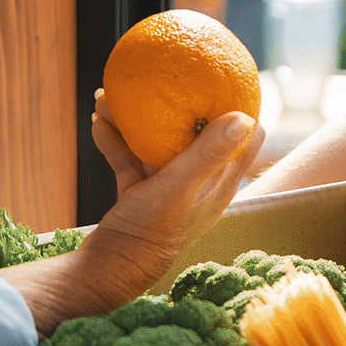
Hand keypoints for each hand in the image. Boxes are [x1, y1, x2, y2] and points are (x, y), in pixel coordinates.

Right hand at [84, 89, 263, 275]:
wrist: (109, 269)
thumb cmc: (149, 231)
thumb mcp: (179, 186)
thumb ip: (209, 153)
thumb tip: (244, 115)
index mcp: (218, 183)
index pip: (247, 139)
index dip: (243, 109)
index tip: (227, 78)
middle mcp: (197, 184)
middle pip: (197, 134)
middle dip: (181, 104)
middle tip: (168, 76)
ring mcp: (167, 188)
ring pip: (157, 144)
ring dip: (136, 120)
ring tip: (113, 94)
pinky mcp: (140, 193)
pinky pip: (130, 159)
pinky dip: (116, 141)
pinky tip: (98, 122)